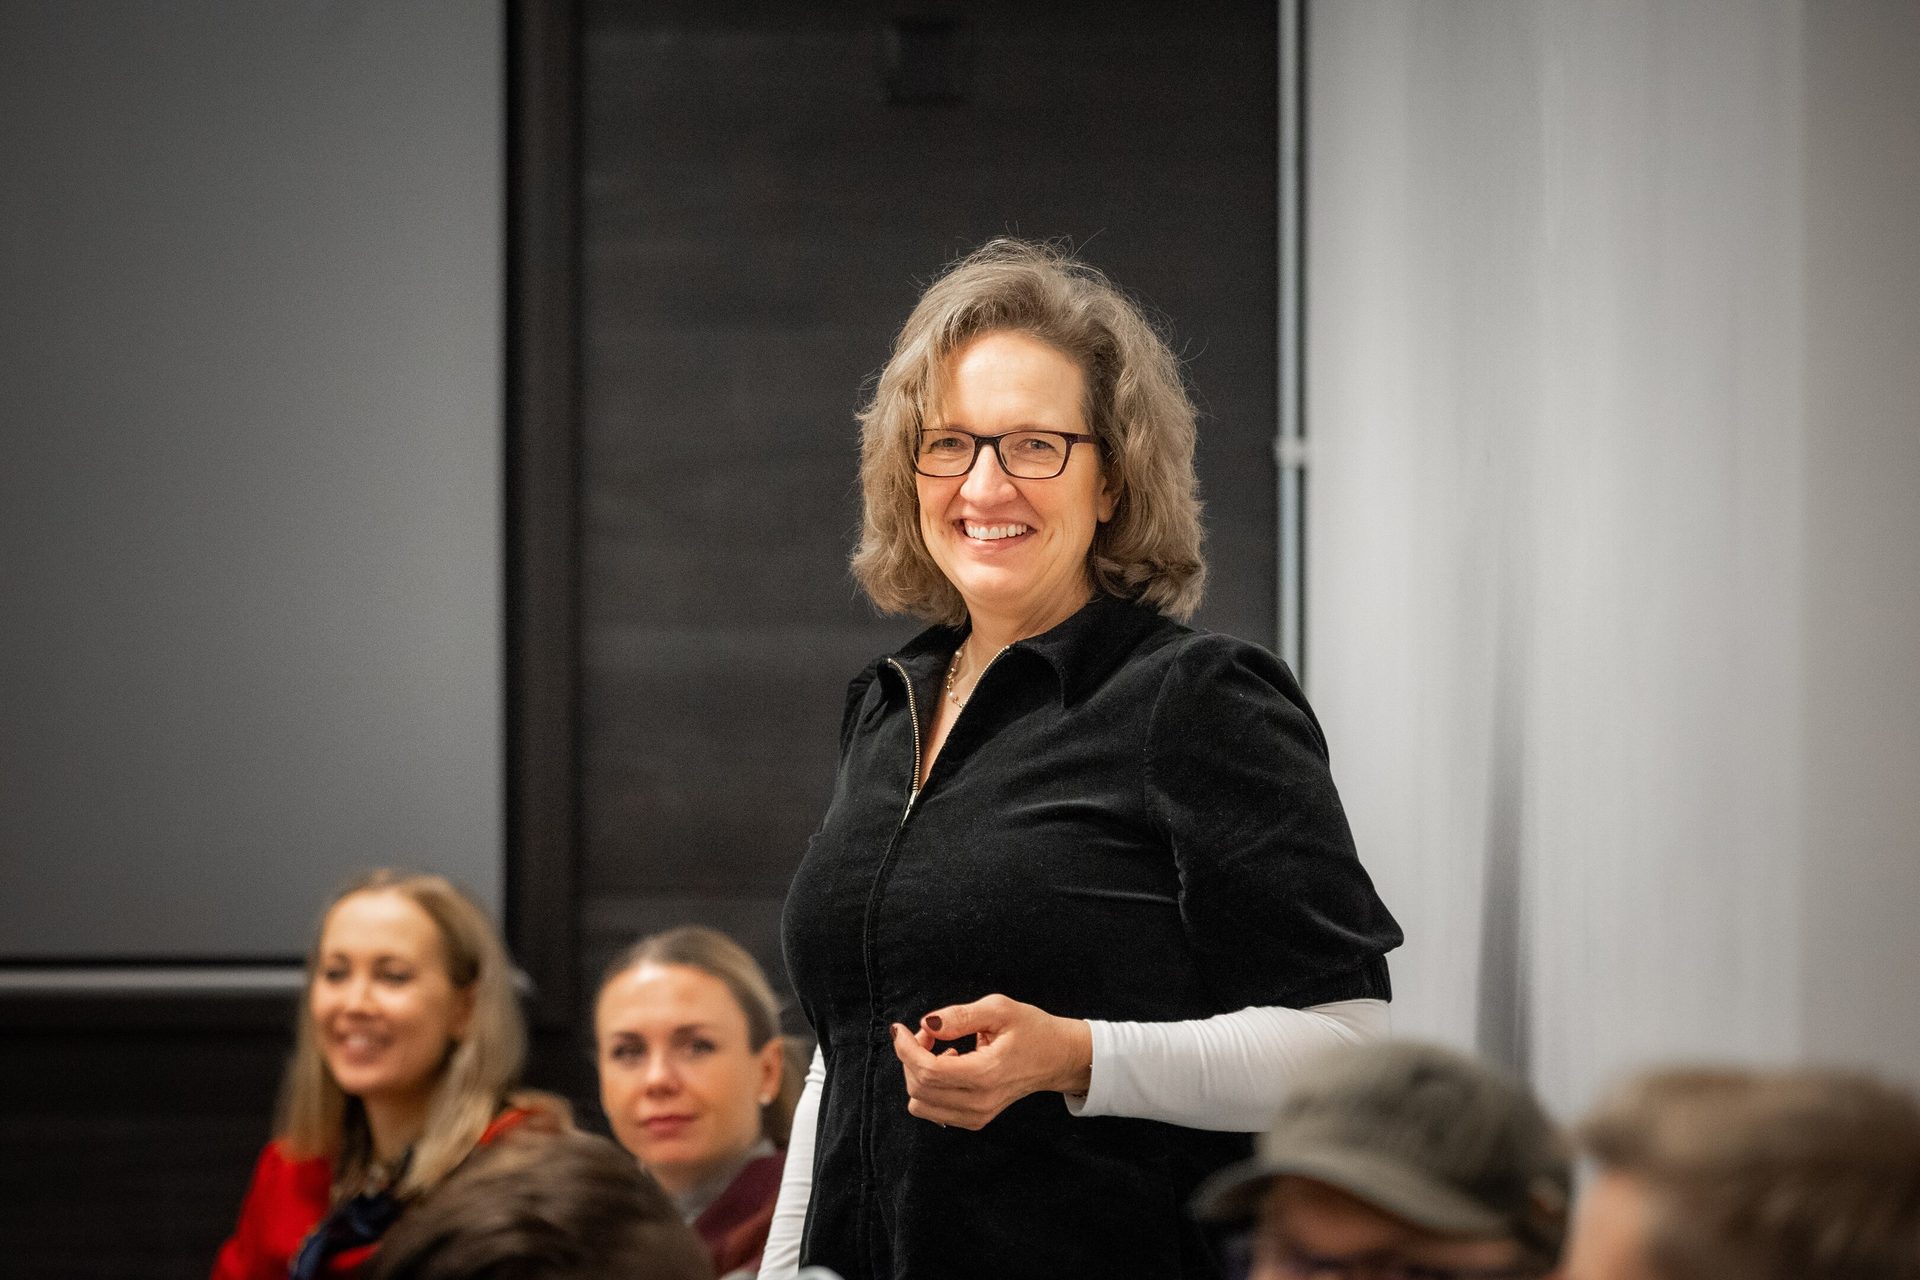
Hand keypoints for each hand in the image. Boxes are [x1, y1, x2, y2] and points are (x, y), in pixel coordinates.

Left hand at [889, 993, 1092, 1130]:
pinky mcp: (975, 1119)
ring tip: (939, 1050)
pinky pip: (933, 1110)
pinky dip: (928, 1088)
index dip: (906, 1048)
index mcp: (986, 1073)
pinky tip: (949, 1066)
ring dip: (917, 1073)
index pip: (928, 1070)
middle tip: (928, 1033)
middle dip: (910, 1056)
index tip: (900, 1028)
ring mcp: (977, 1115)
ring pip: (920, 1103)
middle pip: (919, 1088)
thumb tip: (926, 1024)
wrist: (1058, 1058)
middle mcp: (979, 1101)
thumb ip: (960, 1015)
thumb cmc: (1032, 1030)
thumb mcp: (999, 1009)